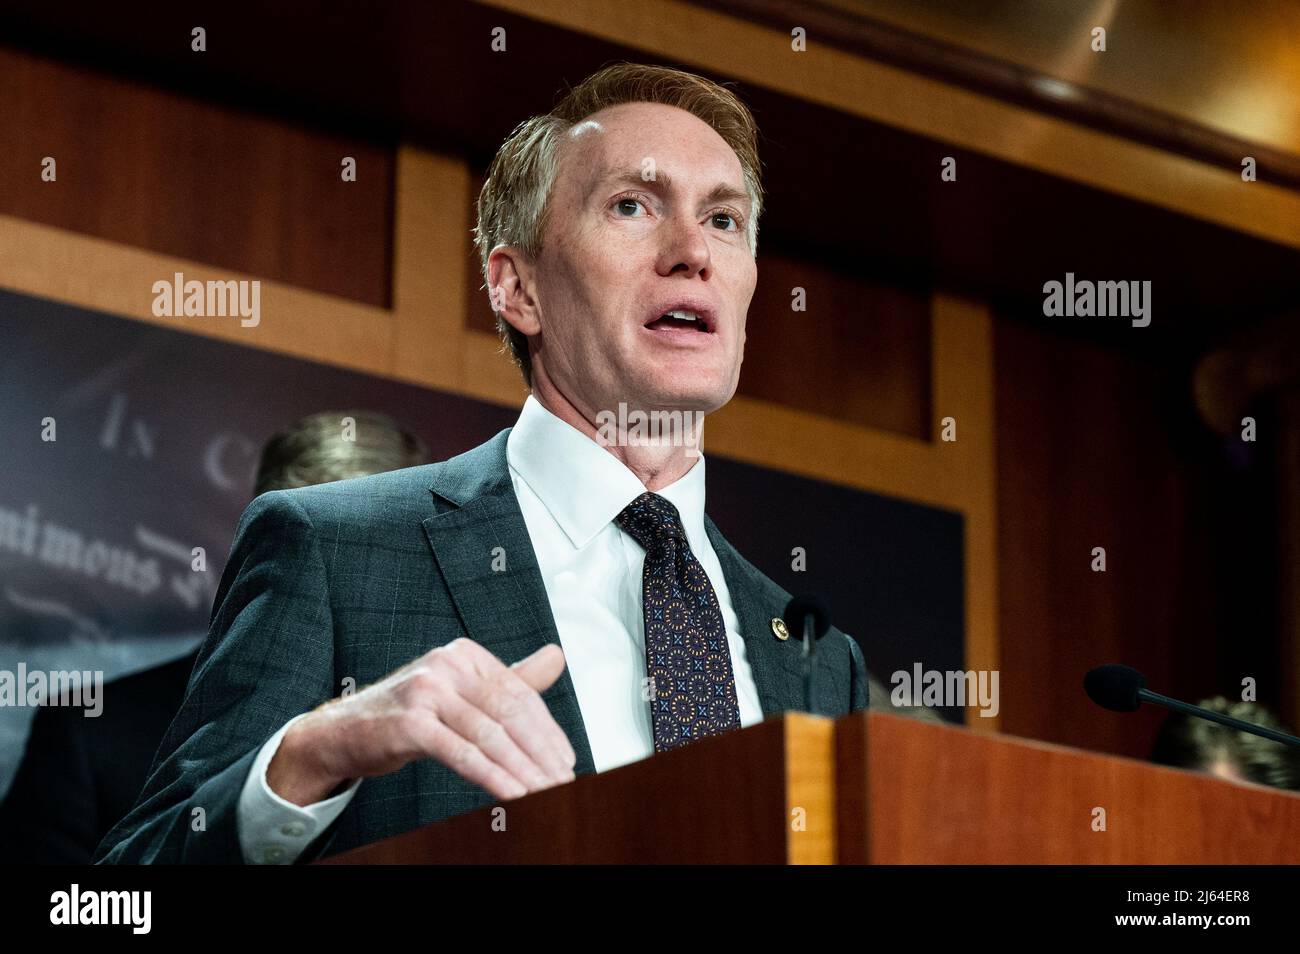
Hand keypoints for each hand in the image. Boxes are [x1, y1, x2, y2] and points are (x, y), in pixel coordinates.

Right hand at [267, 639, 576, 805]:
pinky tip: (514, 795)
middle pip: (509, 713)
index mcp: (465, 654)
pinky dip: (494, 777)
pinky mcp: (410, 723)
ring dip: (523, 770)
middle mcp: (447, 665)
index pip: (519, 693)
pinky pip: (463, 754)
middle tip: (564, 781)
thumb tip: (557, 657)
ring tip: (546, 793)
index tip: (567, 760)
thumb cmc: (407, 713)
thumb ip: (508, 678)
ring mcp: (427, 692)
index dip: (548, 730)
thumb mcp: (460, 690)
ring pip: (490, 736)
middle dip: (542, 752)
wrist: (343, 733)